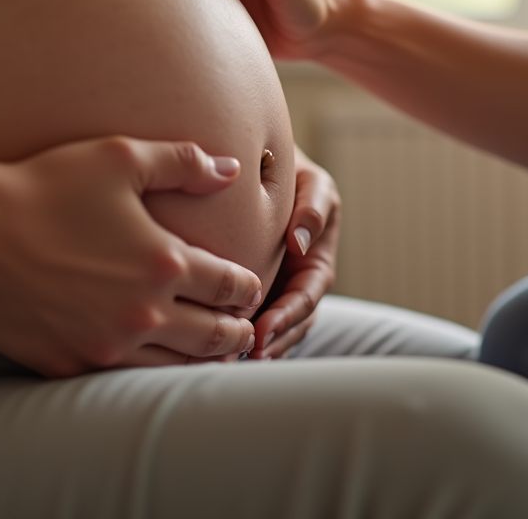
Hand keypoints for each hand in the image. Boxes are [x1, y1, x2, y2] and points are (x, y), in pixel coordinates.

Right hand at [0, 136, 263, 377]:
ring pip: (177, 367)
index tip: (249, 288)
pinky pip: (126, 379)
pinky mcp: (71, 364)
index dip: (248, 288)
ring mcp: (107, 344)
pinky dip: (150, 373)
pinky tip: (154, 365)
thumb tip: (231, 169)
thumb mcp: (119, 157)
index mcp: (165, 262)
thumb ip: (183, 162)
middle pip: (216, 336)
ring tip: (212, 357)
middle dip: (237, 333)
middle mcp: (144, 311)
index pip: (233, 286)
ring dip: (201, 361)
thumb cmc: (44, 186)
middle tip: (246, 333)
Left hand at [248, 147, 339, 358]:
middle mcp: (298, 284)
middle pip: (290, 325)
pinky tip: (210, 346)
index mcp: (317, 264)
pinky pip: (247, 319)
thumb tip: (300, 242)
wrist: (265, 167)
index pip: (306, 299)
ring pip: (270, 329)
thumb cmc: (293, 175)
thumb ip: (314, 207)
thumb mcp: (314, 184)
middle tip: (245, 353)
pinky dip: (235, 335)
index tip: (264, 330)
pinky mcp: (251, 293)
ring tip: (227, 359)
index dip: (287, 317)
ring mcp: (276, 291)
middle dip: (271, 341)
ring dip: (253, 346)